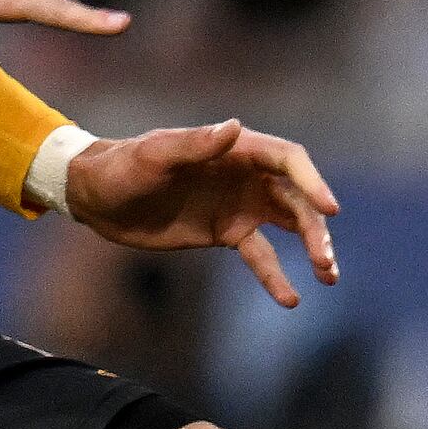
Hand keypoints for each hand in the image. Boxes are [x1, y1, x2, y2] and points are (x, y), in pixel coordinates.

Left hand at [57, 118, 344, 309]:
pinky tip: (291, 299)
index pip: (288, 160)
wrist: (97, 198)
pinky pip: (261, 256)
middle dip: (316, 229)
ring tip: (328, 276)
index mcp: (236, 150)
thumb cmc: (123, 167)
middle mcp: (247, 175)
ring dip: (312, 248)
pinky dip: (277, 277)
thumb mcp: (155, 155)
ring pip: (290, 225)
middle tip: (325, 260)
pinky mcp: (227, 233)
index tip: (330, 210)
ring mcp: (240, 205)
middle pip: (297, 198)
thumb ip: (195, 143)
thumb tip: (234, 128)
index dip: (312, 182)